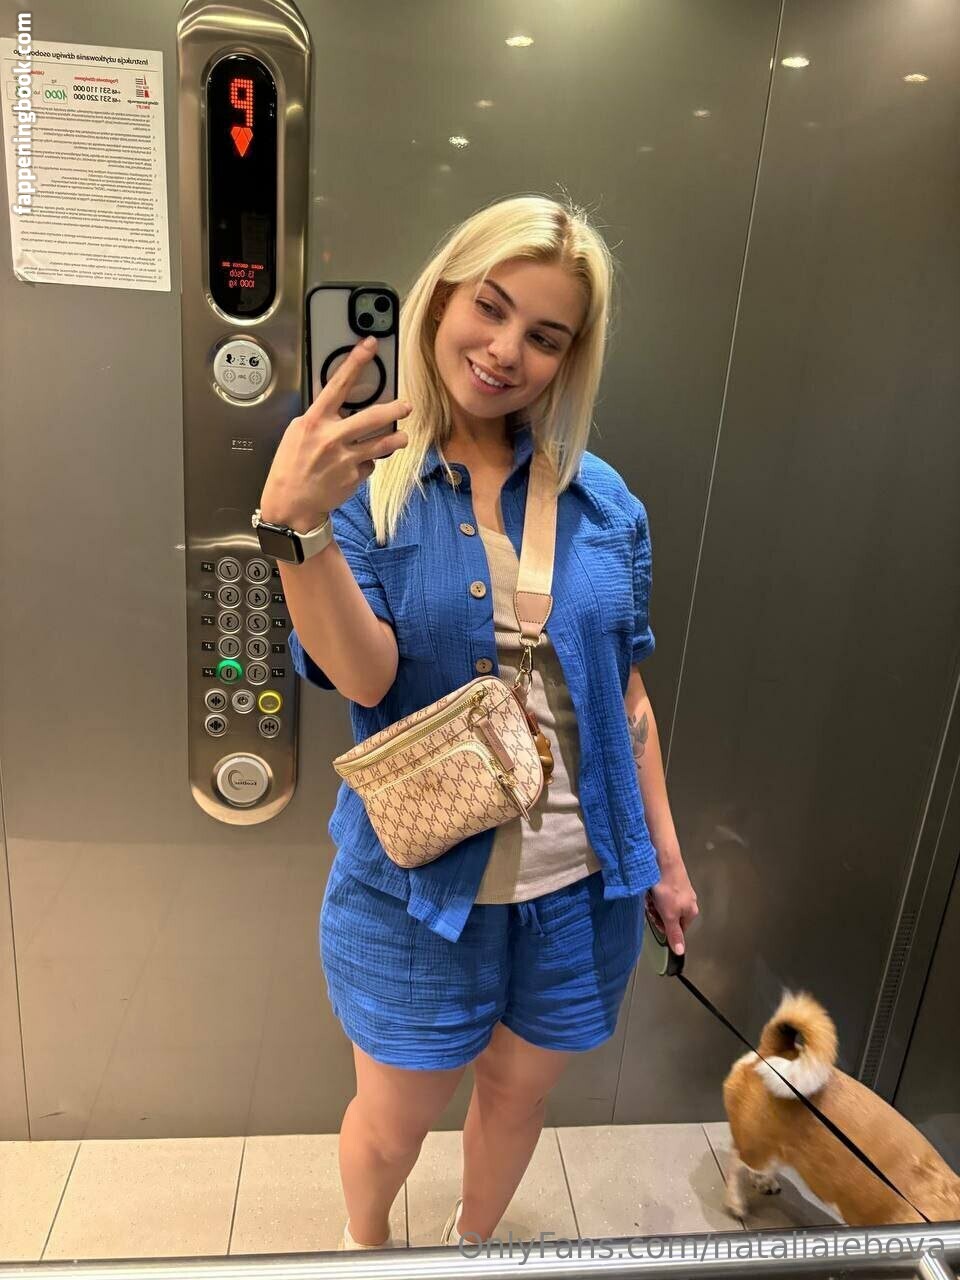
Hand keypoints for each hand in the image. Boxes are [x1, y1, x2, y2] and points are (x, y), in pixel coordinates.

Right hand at [259, 336, 410, 528]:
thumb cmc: (290, 467)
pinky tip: (356, 467)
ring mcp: (345, 459)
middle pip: (372, 417)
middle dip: (394, 410)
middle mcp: (331, 438)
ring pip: (382, 444)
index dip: (355, 363)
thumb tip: (342, 408)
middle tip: (406, 405)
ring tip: (402, 437)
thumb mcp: (297, 434)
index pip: (338, 385)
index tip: (370, 345)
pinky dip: (367, 463)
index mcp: (314, 422)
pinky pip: (370, 464)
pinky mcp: (355, 477)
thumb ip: (320, 419)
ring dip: (396, 439)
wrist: (290, 504)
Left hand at [646, 848, 698, 955]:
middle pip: (670, 915)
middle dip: (658, 913)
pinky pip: (660, 892)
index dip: (666, 928)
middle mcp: (688, 900)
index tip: (656, 921)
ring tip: (650, 895)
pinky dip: (653, 892)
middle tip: (652, 907)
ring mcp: (679, 889)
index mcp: (691, 911)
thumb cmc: (668, 888)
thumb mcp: (669, 916)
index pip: (679, 928)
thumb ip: (674, 934)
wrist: (664, 861)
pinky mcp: (670, 879)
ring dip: (654, 902)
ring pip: (664, 904)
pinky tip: (649, 888)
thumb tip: (681, 952)